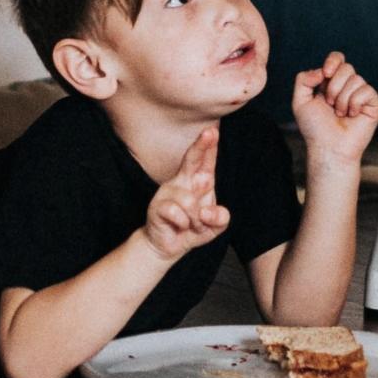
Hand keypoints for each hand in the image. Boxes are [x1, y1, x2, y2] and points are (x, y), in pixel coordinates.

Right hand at [142, 126, 229, 259]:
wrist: (168, 245)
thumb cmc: (192, 228)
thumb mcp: (215, 226)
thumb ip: (220, 218)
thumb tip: (208, 211)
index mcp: (199, 181)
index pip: (205, 161)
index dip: (209, 146)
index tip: (213, 131)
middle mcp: (183, 181)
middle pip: (192, 160)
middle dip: (201, 146)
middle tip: (209, 133)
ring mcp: (169, 191)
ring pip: (190, 202)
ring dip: (196, 221)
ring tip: (192, 225)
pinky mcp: (157, 205)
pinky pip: (178, 214)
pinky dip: (184, 225)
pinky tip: (179, 226)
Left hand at [290, 51, 377, 168]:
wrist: (328, 147)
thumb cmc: (315, 128)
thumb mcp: (300, 101)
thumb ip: (303, 79)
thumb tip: (322, 70)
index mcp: (331, 82)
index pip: (337, 59)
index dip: (333, 61)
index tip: (325, 73)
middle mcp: (347, 86)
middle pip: (346, 67)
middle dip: (333, 86)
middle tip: (330, 104)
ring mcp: (361, 95)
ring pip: (356, 79)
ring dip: (342, 99)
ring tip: (340, 113)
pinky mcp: (373, 104)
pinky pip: (366, 91)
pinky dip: (355, 104)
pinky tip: (352, 115)